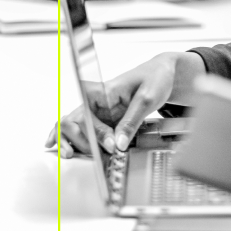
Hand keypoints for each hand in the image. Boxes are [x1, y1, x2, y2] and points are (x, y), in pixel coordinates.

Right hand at [44, 51, 203, 156]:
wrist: (160, 74)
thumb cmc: (153, 78)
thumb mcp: (147, 98)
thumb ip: (131, 121)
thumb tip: (119, 144)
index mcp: (101, 91)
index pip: (86, 113)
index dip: (95, 132)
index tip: (111, 144)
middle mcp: (93, 101)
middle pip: (73, 123)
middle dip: (84, 142)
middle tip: (104, 153)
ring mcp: (95, 111)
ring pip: (70, 127)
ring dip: (73, 143)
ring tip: (83, 156)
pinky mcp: (100, 120)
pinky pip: (80, 131)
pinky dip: (72, 141)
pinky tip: (71, 150)